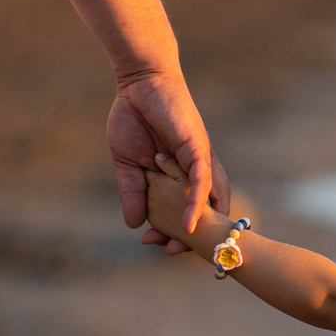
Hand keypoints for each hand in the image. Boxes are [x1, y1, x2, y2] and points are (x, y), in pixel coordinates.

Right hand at [110, 71, 225, 245]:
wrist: (139, 82)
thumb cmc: (133, 117)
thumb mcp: (127, 163)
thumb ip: (132, 192)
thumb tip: (133, 224)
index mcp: (180, 174)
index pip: (185, 208)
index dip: (175, 229)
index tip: (160, 246)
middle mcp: (196, 170)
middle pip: (203, 209)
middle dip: (192, 234)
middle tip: (173, 253)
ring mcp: (200, 159)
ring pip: (207, 199)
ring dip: (197, 225)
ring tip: (184, 245)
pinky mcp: (198, 148)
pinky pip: (202, 181)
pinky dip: (196, 203)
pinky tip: (189, 223)